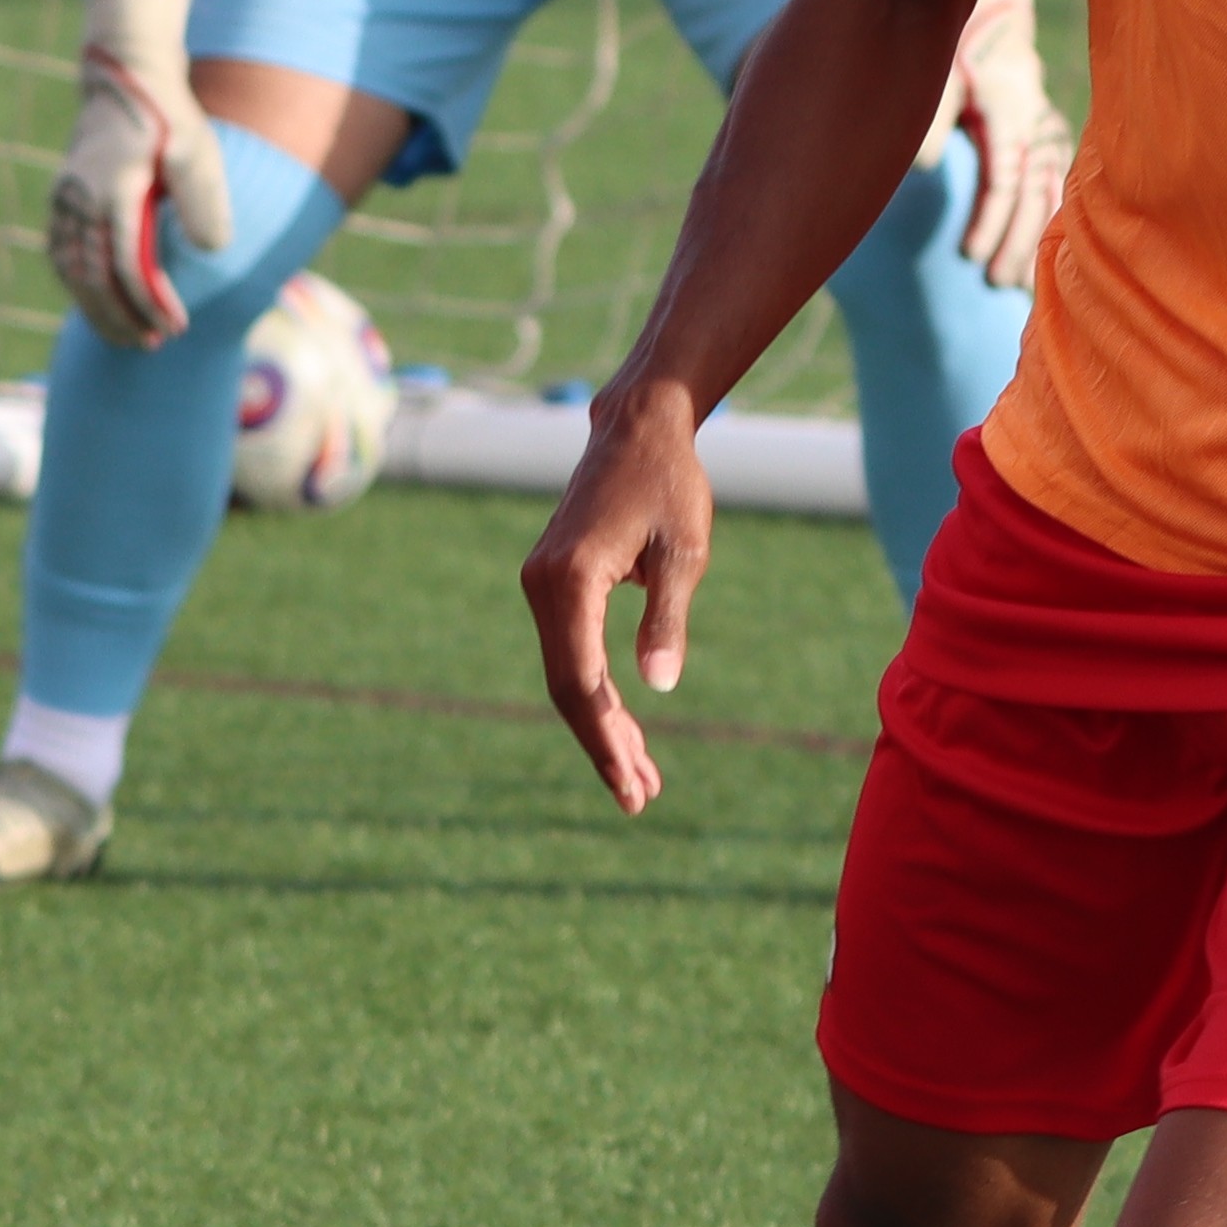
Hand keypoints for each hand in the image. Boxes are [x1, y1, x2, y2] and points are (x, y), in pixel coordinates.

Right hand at [43, 0, 228, 350]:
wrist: (123, 79)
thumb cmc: (168, 116)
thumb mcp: (196, 150)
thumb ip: (202, 199)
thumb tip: (211, 250)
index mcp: (114, 191)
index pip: (128, 265)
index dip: (151, 302)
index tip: (176, 326)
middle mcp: (80, 201)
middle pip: (93, 279)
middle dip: (121, 318)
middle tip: (150, 344)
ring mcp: (64, 201)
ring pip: (71, 272)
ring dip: (96, 310)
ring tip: (125, 336)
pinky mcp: (60, 201)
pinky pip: (61, 256)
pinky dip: (77, 287)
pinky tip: (99, 304)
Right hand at [519, 386, 714, 814]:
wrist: (637, 429)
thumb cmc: (669, 484)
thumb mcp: (685, 553)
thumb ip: (667, 620)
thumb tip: (658, 688)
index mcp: (570, 580)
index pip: (582, 681)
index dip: (606, 738)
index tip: (633, 786)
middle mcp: (542, 586)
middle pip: (568, 688)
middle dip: (605, 745)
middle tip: (642, 797)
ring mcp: (542, 586)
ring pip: (568, 675)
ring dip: (602, 726)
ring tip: (642, 777)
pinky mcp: (553, 585)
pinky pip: (571, 653)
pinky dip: (598, 693)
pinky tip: (626, 726)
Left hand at [948, 0, 1071, 293]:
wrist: (993, 31)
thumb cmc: (957, 59)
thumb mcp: (939, 79)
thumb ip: (932, 121)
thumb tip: (923, 169)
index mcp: (1009, 115)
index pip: (1002, 181)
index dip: (989, 222)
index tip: (969, 257)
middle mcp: (1036, 127)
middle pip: (1031, 197)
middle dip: (1015, 243)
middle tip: (996, 284)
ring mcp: (1049, 135)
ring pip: (1050, 196)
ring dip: (1037, 241)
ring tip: (1019, 286)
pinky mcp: (1052, 141)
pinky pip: (1059, 188)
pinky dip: (1053, 223)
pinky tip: (1045, 258)